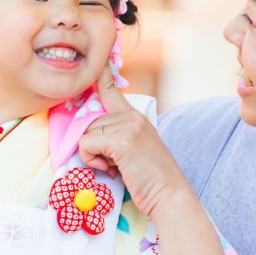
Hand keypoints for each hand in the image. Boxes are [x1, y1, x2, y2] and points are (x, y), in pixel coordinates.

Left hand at [79, 66, 190, 215]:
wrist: (170, 195)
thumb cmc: (150, 179)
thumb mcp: (135, 149)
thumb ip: (117, 136)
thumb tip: (88, 137)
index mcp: (136, 116)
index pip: (112, 90)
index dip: (101, 74)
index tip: (97, 59)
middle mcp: (132, 116)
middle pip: (90, 121)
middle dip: (93, 145)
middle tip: (112, 163)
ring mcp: (128, 126)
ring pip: (86, 133)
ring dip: (92, 154)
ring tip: (114, 167)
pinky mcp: (122, 141)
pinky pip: (86, 144)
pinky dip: (91, 160)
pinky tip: (109, 170)